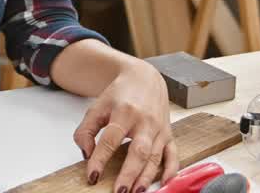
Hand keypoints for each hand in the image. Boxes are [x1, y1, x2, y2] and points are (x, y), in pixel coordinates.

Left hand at [73, 60, 176, 192]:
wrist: (144, 79)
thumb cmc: (120, 94)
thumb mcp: (97, 107)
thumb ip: (87, 129)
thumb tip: (87, 153)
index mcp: (124, 112)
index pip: (111, 138)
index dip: (100, 158)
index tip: (92, 175)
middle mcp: (144, 121)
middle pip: (138, 151)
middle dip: (129, 173)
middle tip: (119, 191)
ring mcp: (159, 129)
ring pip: (155, 156)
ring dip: (146, 177)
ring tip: (136, 192)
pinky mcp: (169, 134)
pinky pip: (173, 154)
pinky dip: (171, 170)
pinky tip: (164, 183)